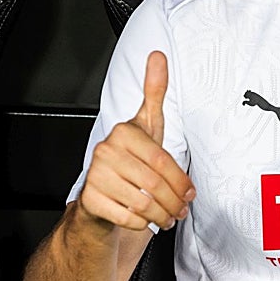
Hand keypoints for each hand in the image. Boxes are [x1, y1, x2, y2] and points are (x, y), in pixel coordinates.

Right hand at [77, 51, 194, 230]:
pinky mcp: (90, 200)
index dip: (180, 181)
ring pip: (142, 202)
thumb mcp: (146, 126)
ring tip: (168, 217)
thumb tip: (158, 56)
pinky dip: (141, 224)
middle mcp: (105, 151)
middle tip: (181, 209)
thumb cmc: (129, 160)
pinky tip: (145, 220)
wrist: (98, 194)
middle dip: (173, 201)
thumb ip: (154, 92)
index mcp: (123, 132)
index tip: (189, 192)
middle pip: (154, 183)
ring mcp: (95, 175)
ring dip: (161, 215)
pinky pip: (126, 217)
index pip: (162, 161)